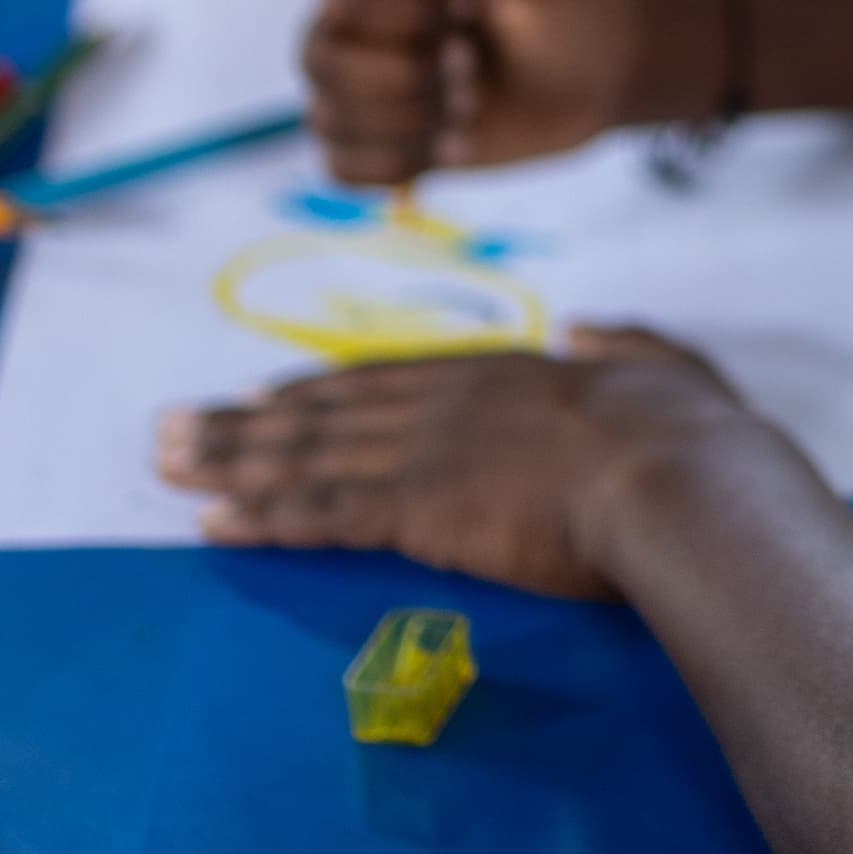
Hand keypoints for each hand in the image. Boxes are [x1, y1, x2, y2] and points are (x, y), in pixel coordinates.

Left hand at [156, 328, 745, 596]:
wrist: (679, 473)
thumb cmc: (689, 432)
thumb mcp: (666, 366)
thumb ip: (627, 346)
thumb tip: (595, 330)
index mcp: (504, 373)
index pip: (389, 379)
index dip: (319, 389)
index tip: (262, 395)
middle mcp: (447, 402)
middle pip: (325, 412)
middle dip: (242, 423)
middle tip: (173, 427)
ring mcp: (427, 452)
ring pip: (304, 456)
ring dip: (227, 461)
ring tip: (163, 466)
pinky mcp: (418, 507)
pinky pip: (320, 513)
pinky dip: (260, 517)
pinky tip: (212, 523)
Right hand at [302, 0, 665, 183]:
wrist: (594, 75)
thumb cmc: (560, 3)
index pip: (340, 3)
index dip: (399, 27)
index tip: (461, 19)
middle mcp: (348, 14)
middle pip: (319, 62)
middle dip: (406, 80)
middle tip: (470, 67)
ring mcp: (354, 78)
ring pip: (325, 119)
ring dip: (410, 124)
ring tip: (469, 104)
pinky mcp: (369, 135)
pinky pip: (339, 168)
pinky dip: (397, 166)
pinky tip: (448, 143)